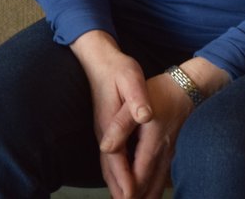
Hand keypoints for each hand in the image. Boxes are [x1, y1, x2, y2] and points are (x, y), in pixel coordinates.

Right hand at [69, 32, 150, 198]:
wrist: (99, 59)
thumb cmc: (117, 68)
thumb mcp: (130, 78)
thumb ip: (137, 98)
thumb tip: (144, 115)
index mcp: (110, 124)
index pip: (116, 159)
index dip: (125, 179)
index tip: (132, 197)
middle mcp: (104, 132)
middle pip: (110, 169)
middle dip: (120, 190)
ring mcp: (104, 132)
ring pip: (110, 166)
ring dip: (118, 185)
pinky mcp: (108, 130)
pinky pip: (112, 159)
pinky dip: (117, 175)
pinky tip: (124, 181)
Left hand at [96, 57, 231, 198]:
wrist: (190, 87)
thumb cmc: (161, 92)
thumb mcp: (135, 103)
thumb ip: (120, 126)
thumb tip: (106, 147)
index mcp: (153, 144)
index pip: (138, 178)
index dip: (127, 192)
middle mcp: (165, 154)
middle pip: (149, 187)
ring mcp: (172, 155)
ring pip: (158, 185)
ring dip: (145, 196)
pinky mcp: (175, 152)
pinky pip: (164, 178)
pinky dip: (153, 189)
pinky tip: (146, 193)